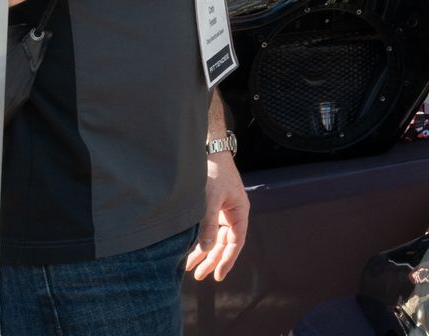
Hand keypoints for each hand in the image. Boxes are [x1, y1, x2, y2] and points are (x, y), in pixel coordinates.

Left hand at [186, 151, 249, 281]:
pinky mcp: (212, 206)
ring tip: (190, 268)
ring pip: (215, 238)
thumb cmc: (213, 173)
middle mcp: (233, 213)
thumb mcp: (210, 200)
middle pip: (225, 243)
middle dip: (212, 259)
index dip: (227, 259)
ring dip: (204, 252)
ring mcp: (222, 210)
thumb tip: (207, 249)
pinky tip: (189, 249)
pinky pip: (208, 229)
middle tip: (199, 276)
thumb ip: (208, 225)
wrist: (209, 150)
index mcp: (239, 211)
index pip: (236, 241)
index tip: (218, 275)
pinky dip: (199, 239)